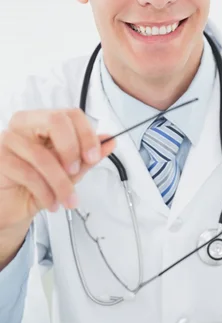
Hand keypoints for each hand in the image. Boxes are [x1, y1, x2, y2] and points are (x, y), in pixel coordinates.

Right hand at [0, 108, 115, 233]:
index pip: (70, 114)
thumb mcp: (69, 171)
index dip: (86, 134)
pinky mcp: (0, 160)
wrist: (12, 208)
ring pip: (43, 156)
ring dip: (62, 183)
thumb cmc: (38, 185)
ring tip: (69, 201)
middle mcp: (24, 125)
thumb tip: (110, 140)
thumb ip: (88, 155)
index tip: (93, 157)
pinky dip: (46, 193)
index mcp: (43, 121)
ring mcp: (8, 140)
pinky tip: (52, 204)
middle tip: (77, 171)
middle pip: (55, 121)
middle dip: (72, 148)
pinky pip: (29, 175)